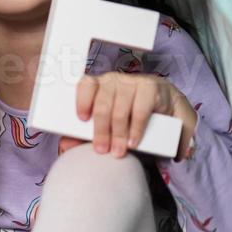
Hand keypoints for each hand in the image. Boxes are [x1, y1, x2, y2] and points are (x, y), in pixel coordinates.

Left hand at [64, 72, 196, 159]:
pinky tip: (133, 141)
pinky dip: (136, 129)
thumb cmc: (130, 117)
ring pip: (120, 110)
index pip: (86, 86)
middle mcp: (114, 80)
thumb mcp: (108, 125)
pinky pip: (140, 111)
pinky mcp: (150, 88)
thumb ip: (86, 134)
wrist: (167, 110)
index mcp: (99, 85)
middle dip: (101, 130)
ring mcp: (132, 82)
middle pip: (102, 104)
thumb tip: (64, 145)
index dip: (82, 101)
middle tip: (102, 150)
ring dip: (118, 134)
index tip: (81, 119)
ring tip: (119, 151)